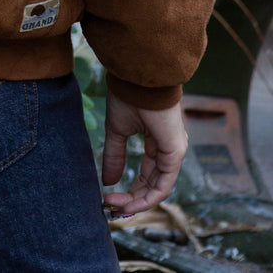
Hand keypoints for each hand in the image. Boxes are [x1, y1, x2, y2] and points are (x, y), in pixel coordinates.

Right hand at [101, 91, 187, 215]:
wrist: (138, 78)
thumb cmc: (129, 95)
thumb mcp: (117, 129)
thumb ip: (115, 155)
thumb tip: (107, 180)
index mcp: (157, 140)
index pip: (148, 173)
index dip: (131, 188)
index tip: (109, 195)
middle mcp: (169, 149)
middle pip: (153, 183)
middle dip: (132, 197)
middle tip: (111, 205)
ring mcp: (174, 151)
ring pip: (158, 187)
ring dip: (137, 200)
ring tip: (116, 205)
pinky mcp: (176, 152)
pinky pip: (164, 183)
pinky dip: (148, 197)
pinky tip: (131, 202)